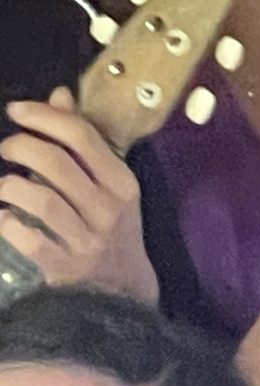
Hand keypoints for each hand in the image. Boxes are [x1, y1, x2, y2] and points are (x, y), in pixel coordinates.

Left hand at [1, 91, 155, 302]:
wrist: (122, 289)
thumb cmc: (110, 228)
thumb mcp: (107, 185)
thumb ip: (82, 142)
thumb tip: (59, 96)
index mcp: (121, 182)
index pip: (82, 137)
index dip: (44, 117)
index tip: (15, 110)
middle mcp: (108, 208)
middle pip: (57, 163)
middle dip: (20, 146)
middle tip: (5, 147)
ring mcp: (87, 238)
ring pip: (40, 199)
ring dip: (10, 185)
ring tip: (4, 184)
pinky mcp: (65, 266)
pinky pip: (28, 239)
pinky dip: (8, 225)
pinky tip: (3, 218)